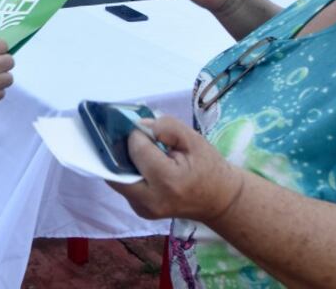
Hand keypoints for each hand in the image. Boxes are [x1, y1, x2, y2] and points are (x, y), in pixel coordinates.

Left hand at [108, 116, 242, 221]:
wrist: (219, 201)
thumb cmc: (209, 169)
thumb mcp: (195, 140)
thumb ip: (168, 127)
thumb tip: (142, 125)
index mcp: (167, 181)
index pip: (137, 149)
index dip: (139, 134)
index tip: (150, 130)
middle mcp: (150, 200)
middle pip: (116, 169)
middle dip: (121, 149)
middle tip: (136, 138)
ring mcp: (142, 209)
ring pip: (116, 179)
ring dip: (122, 161)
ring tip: (140, 150)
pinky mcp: (140, 210)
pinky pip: (124, 186)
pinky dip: (128, 172)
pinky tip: (143, 165)